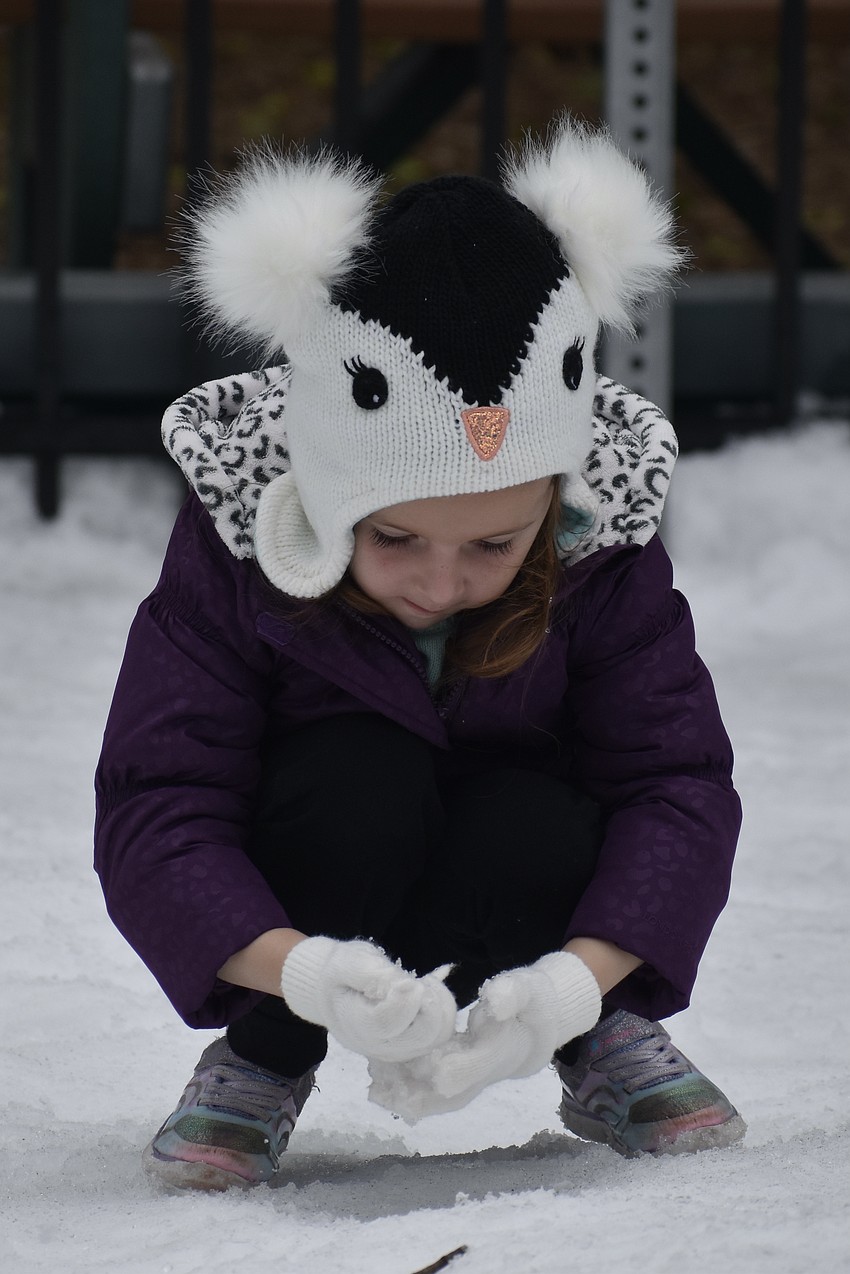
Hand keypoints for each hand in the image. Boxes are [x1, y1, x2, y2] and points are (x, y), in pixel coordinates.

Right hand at [280, 935, 457, 1061]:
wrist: (335, 992)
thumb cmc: (339, 974)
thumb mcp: (344, 962)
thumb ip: (369, 972)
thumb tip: (399, 983)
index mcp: (356, 1027)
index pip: (387, 1023)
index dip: (404, 999)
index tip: (408, 979)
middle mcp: (379, 1046)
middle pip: (423, 1033)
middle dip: (429, 1001)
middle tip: (416, 980)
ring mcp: (400, 1050)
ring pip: (439, 1034)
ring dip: (439, 1003)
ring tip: (422, 984)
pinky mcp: (414, 1046)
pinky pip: (442, 1032)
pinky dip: (443, 1009)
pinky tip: (426, 992)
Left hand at [368, 951, 600, 1120]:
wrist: (536, 1028)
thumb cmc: (531, 1003)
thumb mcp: (528, 988)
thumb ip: (511, 993)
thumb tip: (493, 1003)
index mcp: (505, 1049)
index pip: (483, 1062)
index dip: (462, 1066)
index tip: (435, 1069)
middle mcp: (486, 1072)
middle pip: (457, 1092)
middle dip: (425, 1093)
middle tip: (391, 1091)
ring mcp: (473, 1079)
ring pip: (442, 1098)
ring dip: (411, 1098)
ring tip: (378, 1093)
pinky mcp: (459, 1077)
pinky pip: (434, 1092)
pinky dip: (409, 1092)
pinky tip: (380, 1087)